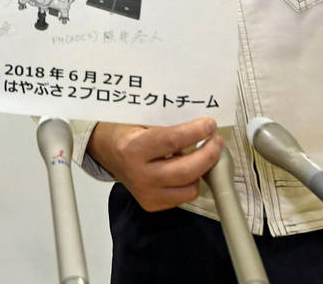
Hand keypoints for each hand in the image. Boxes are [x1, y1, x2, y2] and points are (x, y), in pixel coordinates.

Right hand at [87, 118, 221, 211]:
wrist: (106, 151)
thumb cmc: (125, 130)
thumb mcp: (141, 120)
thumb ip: (168, 124)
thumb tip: (200, 126)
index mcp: (132, 148)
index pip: (172, 141)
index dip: (196, 132)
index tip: (210, 124)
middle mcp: (138, 174)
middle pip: (185, 170)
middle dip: (208, 154)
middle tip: (216, 141)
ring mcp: (145, 192)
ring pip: (188, 188)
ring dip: (202, 170)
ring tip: (204, 154)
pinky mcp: (150, 204)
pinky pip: (182, 197)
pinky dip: (190, 183)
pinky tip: (187, 168)